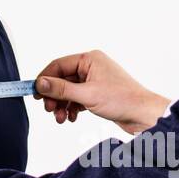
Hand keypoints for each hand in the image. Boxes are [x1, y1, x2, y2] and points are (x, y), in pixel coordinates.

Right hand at [34, 50, 169, 134]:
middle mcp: (92, 67)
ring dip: (62, 105)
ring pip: (69, 91)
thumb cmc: (122, 100)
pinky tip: (71, 118)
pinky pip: (77, 99)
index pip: (58, 65)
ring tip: (61, 119)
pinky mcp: (98, 95)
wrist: (144, 115)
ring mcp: (95, 81)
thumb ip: (61, 89)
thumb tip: (39, 83)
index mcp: (90, 59)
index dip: (44, 79)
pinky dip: (72, 109)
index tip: (34, 94)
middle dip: (54, 96)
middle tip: (49, 110)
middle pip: (62, 79)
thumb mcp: (86, 95)